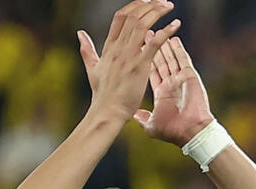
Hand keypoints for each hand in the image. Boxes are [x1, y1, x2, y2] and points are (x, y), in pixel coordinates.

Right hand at [77, 0, 181, 122]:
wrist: (107, 111)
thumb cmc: (102, 94)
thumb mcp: (92, 68)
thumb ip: (87, 49)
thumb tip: (80, 33)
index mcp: (109, 47)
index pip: (120, 17)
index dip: (134, 6)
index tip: (146, 1)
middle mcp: (118, 48)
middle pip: (133, 16)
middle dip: (149, 5)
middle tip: (163, 1)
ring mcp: (128, 56)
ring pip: (143, 24)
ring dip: (158, 12)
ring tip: (169, 6)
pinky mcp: (139, 66)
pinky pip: (154, 42)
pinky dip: (166, 31)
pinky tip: (176, 25)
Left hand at [133, 36, 214, 146]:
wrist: (191, 133)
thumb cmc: (173, 131)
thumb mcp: (152, 125)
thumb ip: (142, 118)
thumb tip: (133, 115)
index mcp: (162, 93)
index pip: (151, 71)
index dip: (145, 60)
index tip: (138, 49)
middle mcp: (171, 84)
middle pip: (160, 61)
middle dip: (153, 48)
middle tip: (146, 33)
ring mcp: (181, 80)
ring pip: (171, 58)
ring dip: (164, 45)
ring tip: (158, 32)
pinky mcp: (190, 77)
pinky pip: (183, 60)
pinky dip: (178, 49)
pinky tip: (173, 38)